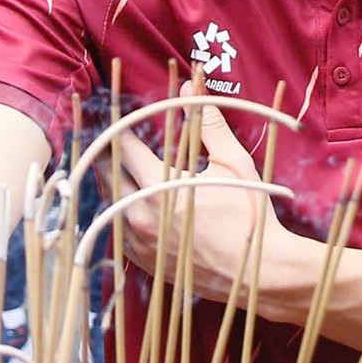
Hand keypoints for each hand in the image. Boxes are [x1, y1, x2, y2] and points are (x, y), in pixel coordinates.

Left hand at [114, 107, 292, 310]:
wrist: (257, 272)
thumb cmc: (249, 215)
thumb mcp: (233, 164)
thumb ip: (207, 124)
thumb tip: (190, 90)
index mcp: (161, 188)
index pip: (124, 146)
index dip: (118, 125)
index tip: (116, 113)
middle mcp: (141, 215)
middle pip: (105, 173)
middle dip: (105, 149)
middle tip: (108, 133)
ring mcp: (139, 241)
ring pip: (106, 202)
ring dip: (108, 178)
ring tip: (113, 161)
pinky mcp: (142, 260)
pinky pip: (115, 228)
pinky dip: (116, 208)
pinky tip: (124, 197)